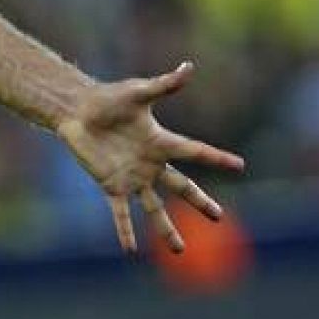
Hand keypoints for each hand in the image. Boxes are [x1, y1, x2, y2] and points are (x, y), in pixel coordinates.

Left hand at [56, 61, 245, 254]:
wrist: (77, 110)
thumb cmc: (108, 99)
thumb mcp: (139, 92)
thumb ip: (165, 85)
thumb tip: (189, 66)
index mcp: (161, 142)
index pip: (195, 151)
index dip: (217, 158)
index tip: (240, 166)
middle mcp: (151, 163)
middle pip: (181, 187)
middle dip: (200, 202)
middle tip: (218, 218)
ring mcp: (132, 176)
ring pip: (154, 208)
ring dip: (166, 230)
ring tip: (179, 251)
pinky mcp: (111, 184)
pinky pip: (120, 212)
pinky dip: (124, 230)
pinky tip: (130, 250)